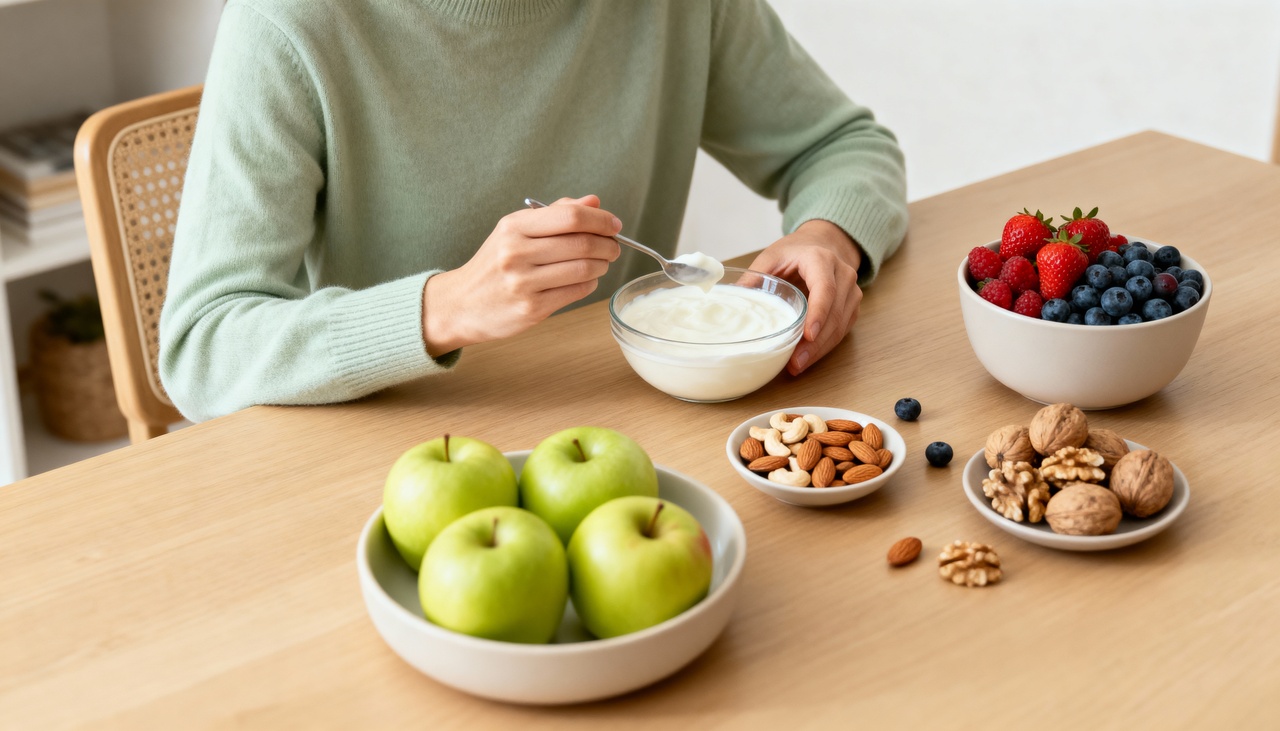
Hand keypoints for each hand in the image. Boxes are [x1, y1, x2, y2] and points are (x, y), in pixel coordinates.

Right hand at [423, 195, 621, 355]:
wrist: (461, 304)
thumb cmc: (494, 264)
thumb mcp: (516, 231)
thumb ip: (555, 214)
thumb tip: (594, 202)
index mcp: (514, 226)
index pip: (570, 216)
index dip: (600, 220)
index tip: (614, 225)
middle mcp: (516, 252)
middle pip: (582, 243)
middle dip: (608, 245)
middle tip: (613, 247)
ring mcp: (523, 282)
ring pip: (584, 269)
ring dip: (602, 265)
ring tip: (601, 263)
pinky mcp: (532, 308)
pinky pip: (576, 292)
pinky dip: (590, 284)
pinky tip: (585, 280)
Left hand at [747, 220, 862, 374]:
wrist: (822, 244)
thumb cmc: (795, 252)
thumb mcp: (771, 256)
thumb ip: (755, 276)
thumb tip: (733, 298)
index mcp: (821, 260)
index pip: (825, 288)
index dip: (818, 312)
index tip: (807, 334)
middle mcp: (843, 275)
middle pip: (834, 313)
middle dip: (815, 342)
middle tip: (796, 362)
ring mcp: (851, 292)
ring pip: (840, 326)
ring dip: (820, 349)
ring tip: (798, 365)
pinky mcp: (851, 307)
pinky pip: (841, 331)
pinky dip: (824, 347)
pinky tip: (807, 358)